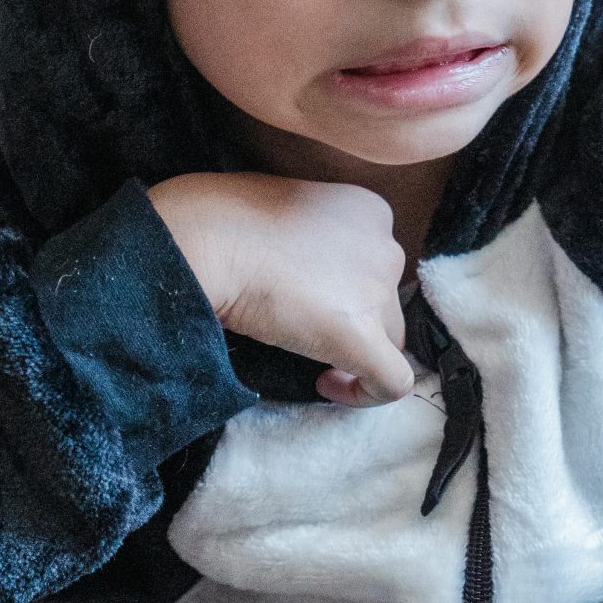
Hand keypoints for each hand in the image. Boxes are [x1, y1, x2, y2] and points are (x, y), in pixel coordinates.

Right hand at [145, 172, 413, 405]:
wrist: (211, 238)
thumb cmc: (228, 216)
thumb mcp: (289, 209)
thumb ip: (312, 237)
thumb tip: (302, 269)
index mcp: (370, 211)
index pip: (377, 263)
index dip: (349, 287)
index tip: (312, 296)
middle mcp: (386, 248)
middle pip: (385, 300)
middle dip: (353, 316)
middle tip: (305, 323)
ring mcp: (378, 292)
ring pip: (389, 338)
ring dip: (355, 348)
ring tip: (307, 351)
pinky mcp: (362, 337)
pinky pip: (391, 381)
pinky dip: (366, 392)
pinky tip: (327, 386)